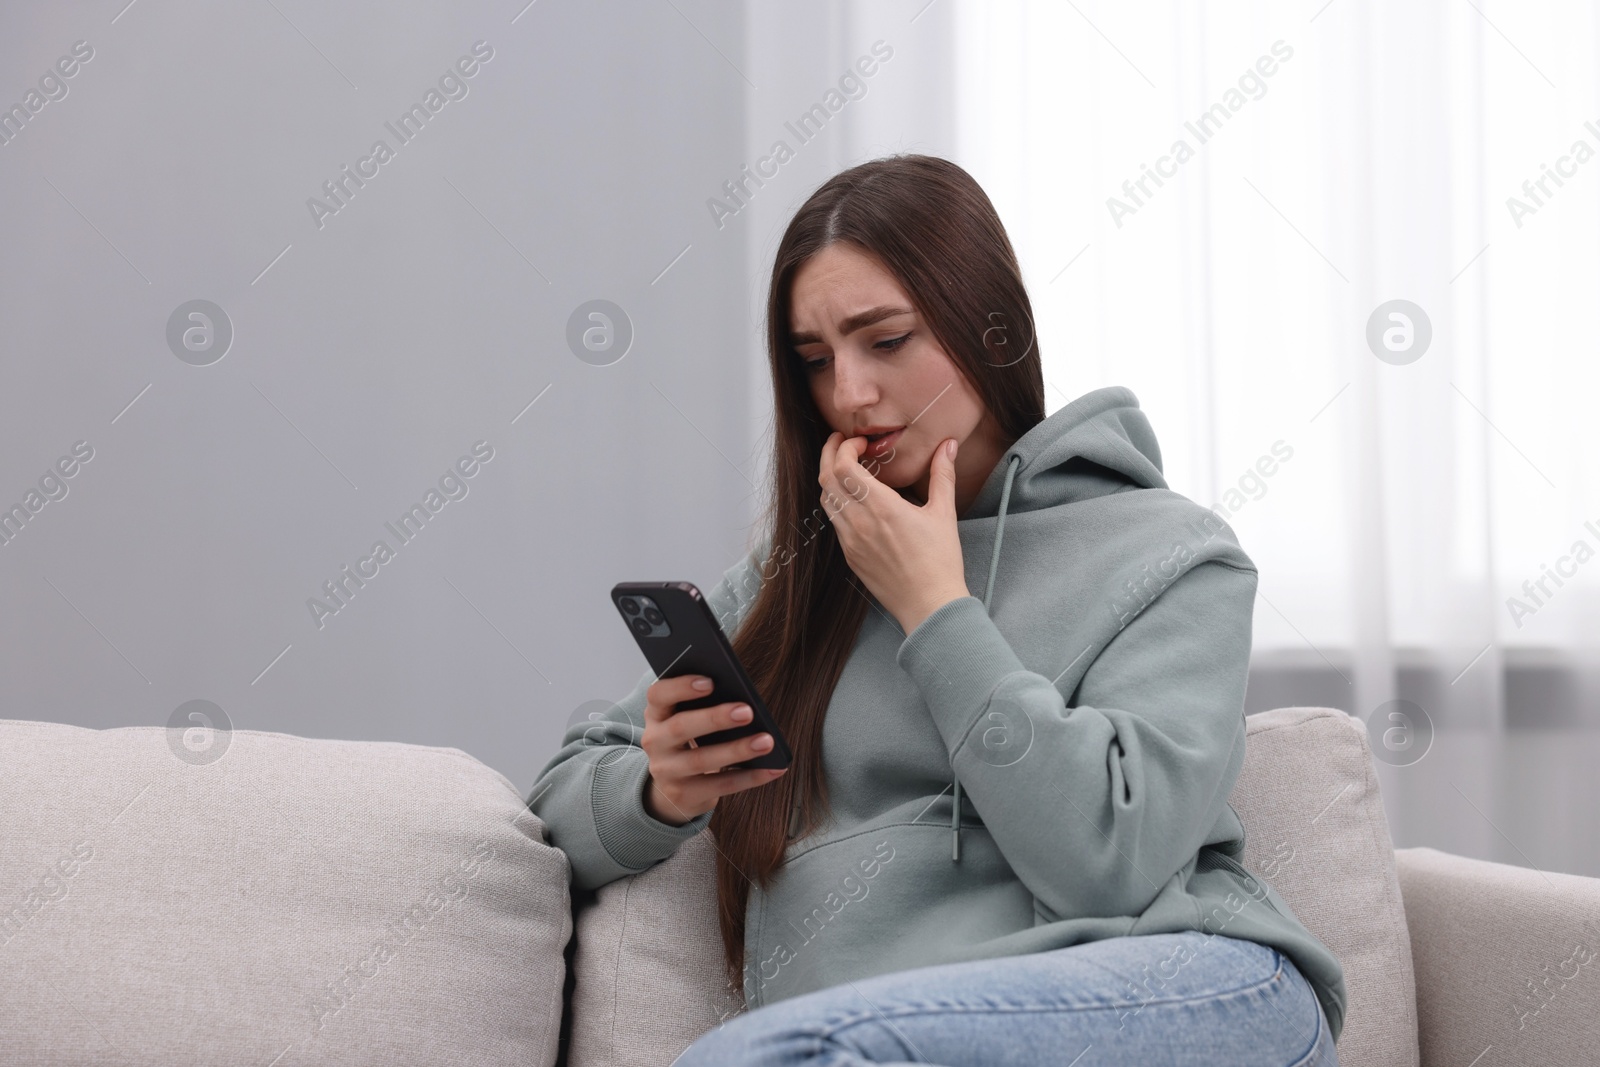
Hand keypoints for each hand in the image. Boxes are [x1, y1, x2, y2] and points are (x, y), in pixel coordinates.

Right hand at [640, 674, 786, 825]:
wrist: (673, 787)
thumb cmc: (691, 739)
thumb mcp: (687, 718)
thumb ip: (705, 705)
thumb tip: (743, 701)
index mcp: (657, 713)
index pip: (658, 694)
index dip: (681, 687)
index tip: (710, 682)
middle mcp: (655, 741)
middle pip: (681, 727)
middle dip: (715, 718)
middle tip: (747, 711)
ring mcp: (667, 771)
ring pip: (702, 760)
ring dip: (737, 750)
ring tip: (766, 741)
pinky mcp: (684, 795)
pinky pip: (720, 786)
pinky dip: (749, 777)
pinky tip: (772, 769)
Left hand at [819, 432, 970, 633]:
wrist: (929, 605)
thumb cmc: (940, 561)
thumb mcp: (944, 513)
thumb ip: (943, 474)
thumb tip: (949, 445)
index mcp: (881, 507)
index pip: (843, 466)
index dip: (844, 447)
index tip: (859, 442)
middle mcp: (859, 522)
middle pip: (826, 479)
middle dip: (830, 455)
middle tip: (842, 443)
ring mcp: (850, 541)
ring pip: (826, 500)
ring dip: (831, 479)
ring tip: (846, 468)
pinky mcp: (850, 556)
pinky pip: (834, 522)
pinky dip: (838, 502)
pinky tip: (854, 500)